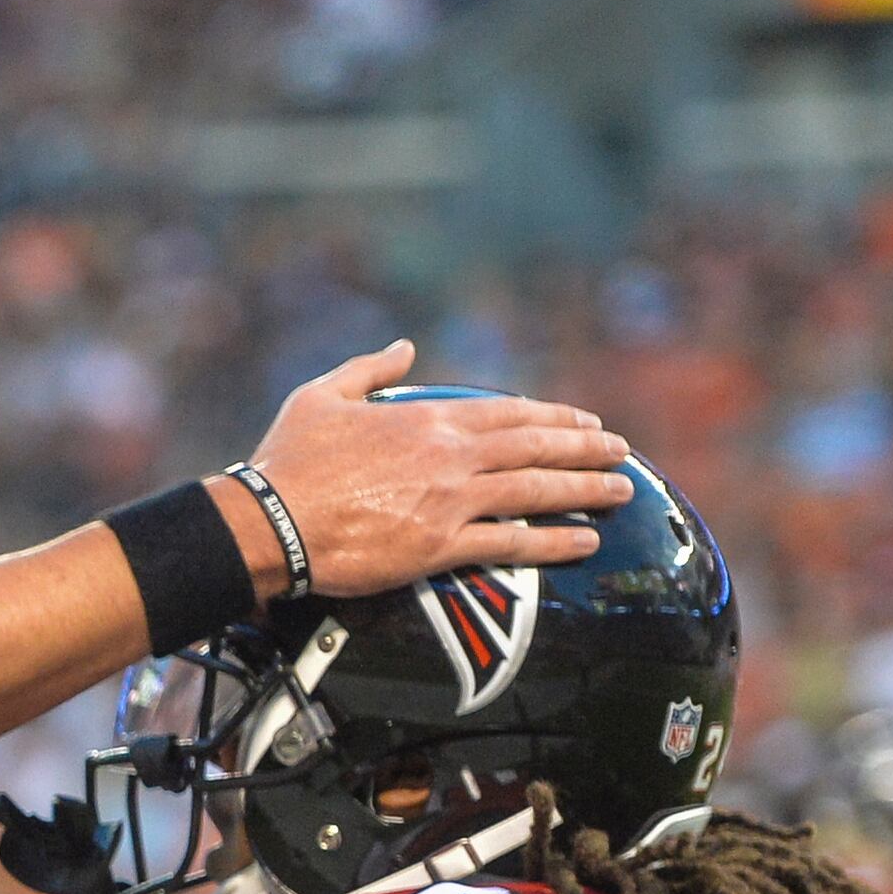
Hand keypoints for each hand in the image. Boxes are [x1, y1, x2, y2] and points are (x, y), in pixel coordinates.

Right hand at [236, 341, 631, 596]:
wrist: (269, 521)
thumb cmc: (288, 460)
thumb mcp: (322, 395)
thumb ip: (371, 369)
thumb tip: (404, 346)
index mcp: (427, 419)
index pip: (509, 413)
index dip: (554, 416)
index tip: (585, 421)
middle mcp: (451, 456)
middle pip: (537, 448)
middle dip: (588, 448)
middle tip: (623, 452)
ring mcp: (451, 502)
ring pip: (537, 491)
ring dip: (587, 489)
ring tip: (623, 491)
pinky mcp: (440, 547)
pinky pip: (512, 543)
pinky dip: (554, 542)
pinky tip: (585, 541)